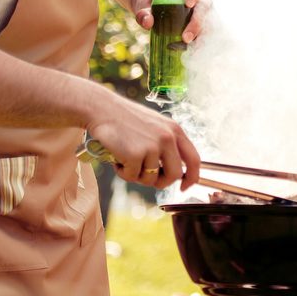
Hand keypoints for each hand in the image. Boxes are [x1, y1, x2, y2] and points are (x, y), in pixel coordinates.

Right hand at [86, 99, 200, 190]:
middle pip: (175, 175)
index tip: (184, 187)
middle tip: (147, 178)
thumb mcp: (156, 126)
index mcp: (175, 130)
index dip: (192, 177)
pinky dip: (123, 173)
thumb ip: (168, 144)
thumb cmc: (126, 119)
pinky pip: (132, 176)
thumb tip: (177, 172)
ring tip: (127, 162)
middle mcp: (168, 138)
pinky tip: (117, 160)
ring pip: (151, 179)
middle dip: (162, 182)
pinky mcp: (135, 154)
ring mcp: (152, 146)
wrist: (101, 108)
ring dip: (138, 176)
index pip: (195, 159)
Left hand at [134, 0, 208, 43]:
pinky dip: (202, 42)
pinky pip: (208, 31)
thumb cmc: (150, 4)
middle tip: (186, 38)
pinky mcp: (205, 21)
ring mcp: (204, 9)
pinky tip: (192, 51)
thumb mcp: (143, 5)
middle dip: (197, 23)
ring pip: (211, 20)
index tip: (188, 4)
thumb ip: (143, 12)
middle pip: (205, 5)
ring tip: (190, 48)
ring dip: (202, 35)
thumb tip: (148, 22)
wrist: (154, 8)